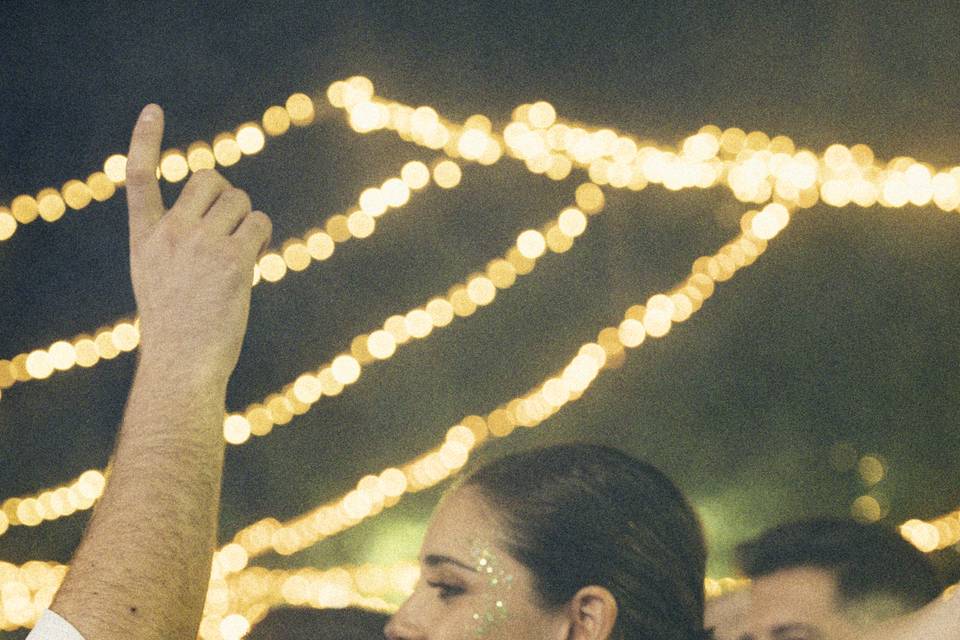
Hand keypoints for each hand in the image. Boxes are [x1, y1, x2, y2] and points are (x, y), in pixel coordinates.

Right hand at [125, 105, 270, 386]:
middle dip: (227, 197)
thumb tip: (231, 212)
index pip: (138, 177)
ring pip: (240, 200)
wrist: (184, 361)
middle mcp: (170, 232)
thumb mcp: (159, 276)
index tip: (154, 110)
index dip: (145, 141)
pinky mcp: (233, 258)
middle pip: (209, 179)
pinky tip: (254, 261)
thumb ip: (178, 240)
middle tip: (228, 229)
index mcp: (145, 237)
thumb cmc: (178, 326)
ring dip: (248, 220)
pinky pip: (260, 223)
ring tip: (240, 254)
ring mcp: (201, 243)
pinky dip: (263, 237)